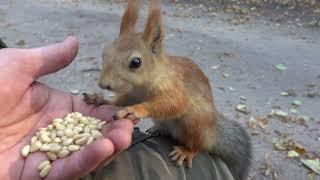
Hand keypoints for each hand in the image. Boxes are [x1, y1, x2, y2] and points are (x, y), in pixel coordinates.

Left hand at [0, 37, 132, 179]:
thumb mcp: (17, 66)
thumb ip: (49, 59)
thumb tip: (75, 42)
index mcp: (54, 107)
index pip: (89, 112)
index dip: (108, 113)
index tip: (126, 111)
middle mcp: (54, 132)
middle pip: (90, 135)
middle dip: (113, 131)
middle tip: (129, 127)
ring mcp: (45, 154)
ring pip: (82, 155)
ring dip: (105, 147)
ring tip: (122, 137)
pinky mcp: (34, 175)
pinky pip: (63, 170)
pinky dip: (84, 161)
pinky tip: (102, 149)